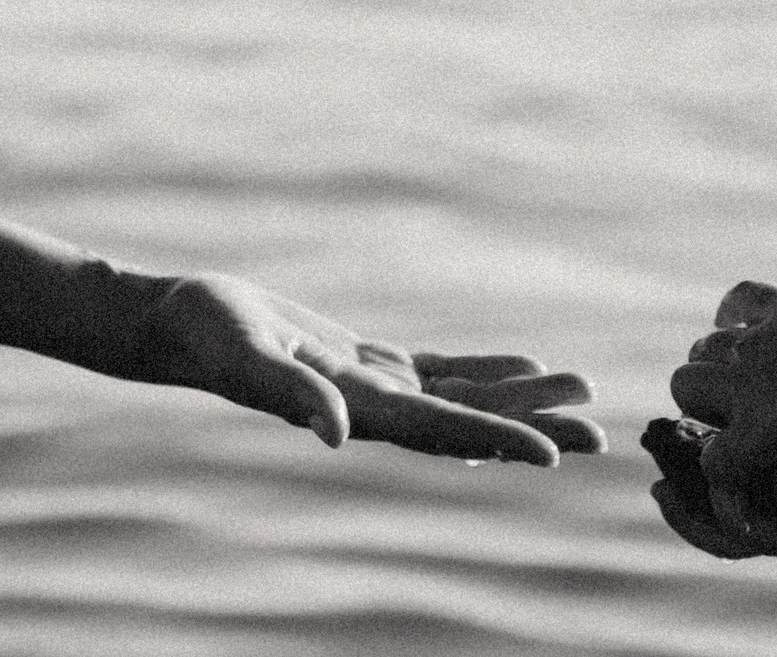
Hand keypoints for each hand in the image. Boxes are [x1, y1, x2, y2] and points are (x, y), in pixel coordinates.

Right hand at [130, 273, 604, 463]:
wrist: (177, 323)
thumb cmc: (205, 335)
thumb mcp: (246, 357)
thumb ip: (290, 393)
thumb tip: (332, 433)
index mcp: (354, 410)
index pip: (441, 431)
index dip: (500, 439)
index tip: (555, 454)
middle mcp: (374, 408)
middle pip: (469, 422)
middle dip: (534, 426)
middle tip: (599, 431)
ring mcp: (374, 386)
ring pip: (465, 396)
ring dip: (522, 397)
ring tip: (583, 390)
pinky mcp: (366, 360)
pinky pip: (440, 370)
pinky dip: (484, 371)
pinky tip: (525, 366)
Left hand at [666, 280, 776, 509]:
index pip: (742, 300)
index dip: (733, 321)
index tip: (739, 337)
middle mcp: (760, 343)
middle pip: (704, 345)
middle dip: (711, 371)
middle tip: (734, 403)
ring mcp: (750, 386)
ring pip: (684, 384)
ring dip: (699, 409)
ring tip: (723, 435)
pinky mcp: (755, 434)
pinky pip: (712, 455)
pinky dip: (723, 472)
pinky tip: (744, 483)